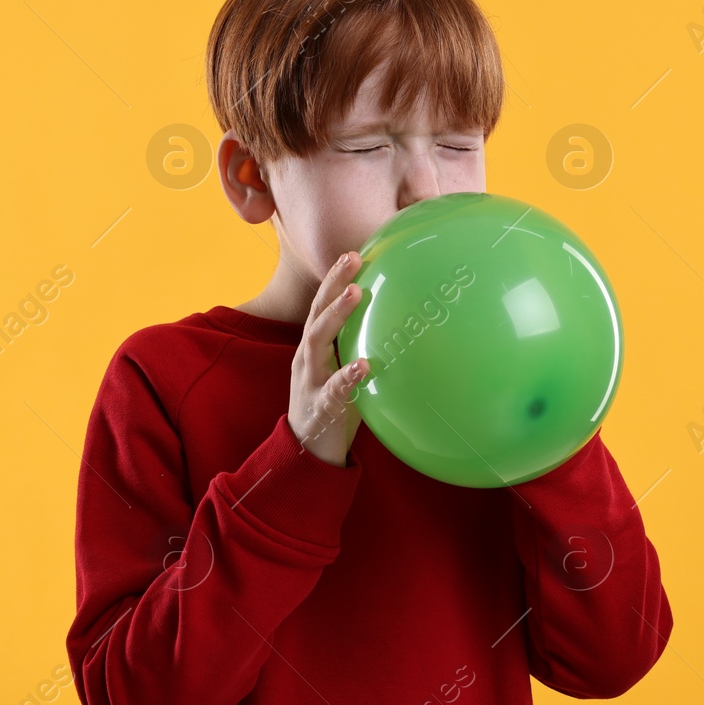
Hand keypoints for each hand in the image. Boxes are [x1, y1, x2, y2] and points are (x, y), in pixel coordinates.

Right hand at [288, 250, 369, 466]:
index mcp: (313, 349)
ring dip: (337, 315)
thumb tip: (396, 326)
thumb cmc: (330, 405)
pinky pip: (334, 390)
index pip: (321, 306)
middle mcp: (307, 358)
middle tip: (353, 258)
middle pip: (316, 313)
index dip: (333, 279)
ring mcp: (310, 381)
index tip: (352, 253)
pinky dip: (348, 376)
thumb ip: (357, 349)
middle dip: (333, 283)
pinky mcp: (320, 407)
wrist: (307, 451)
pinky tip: (364, 366)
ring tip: (356, 293)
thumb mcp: (340, 370)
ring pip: (318, 341)